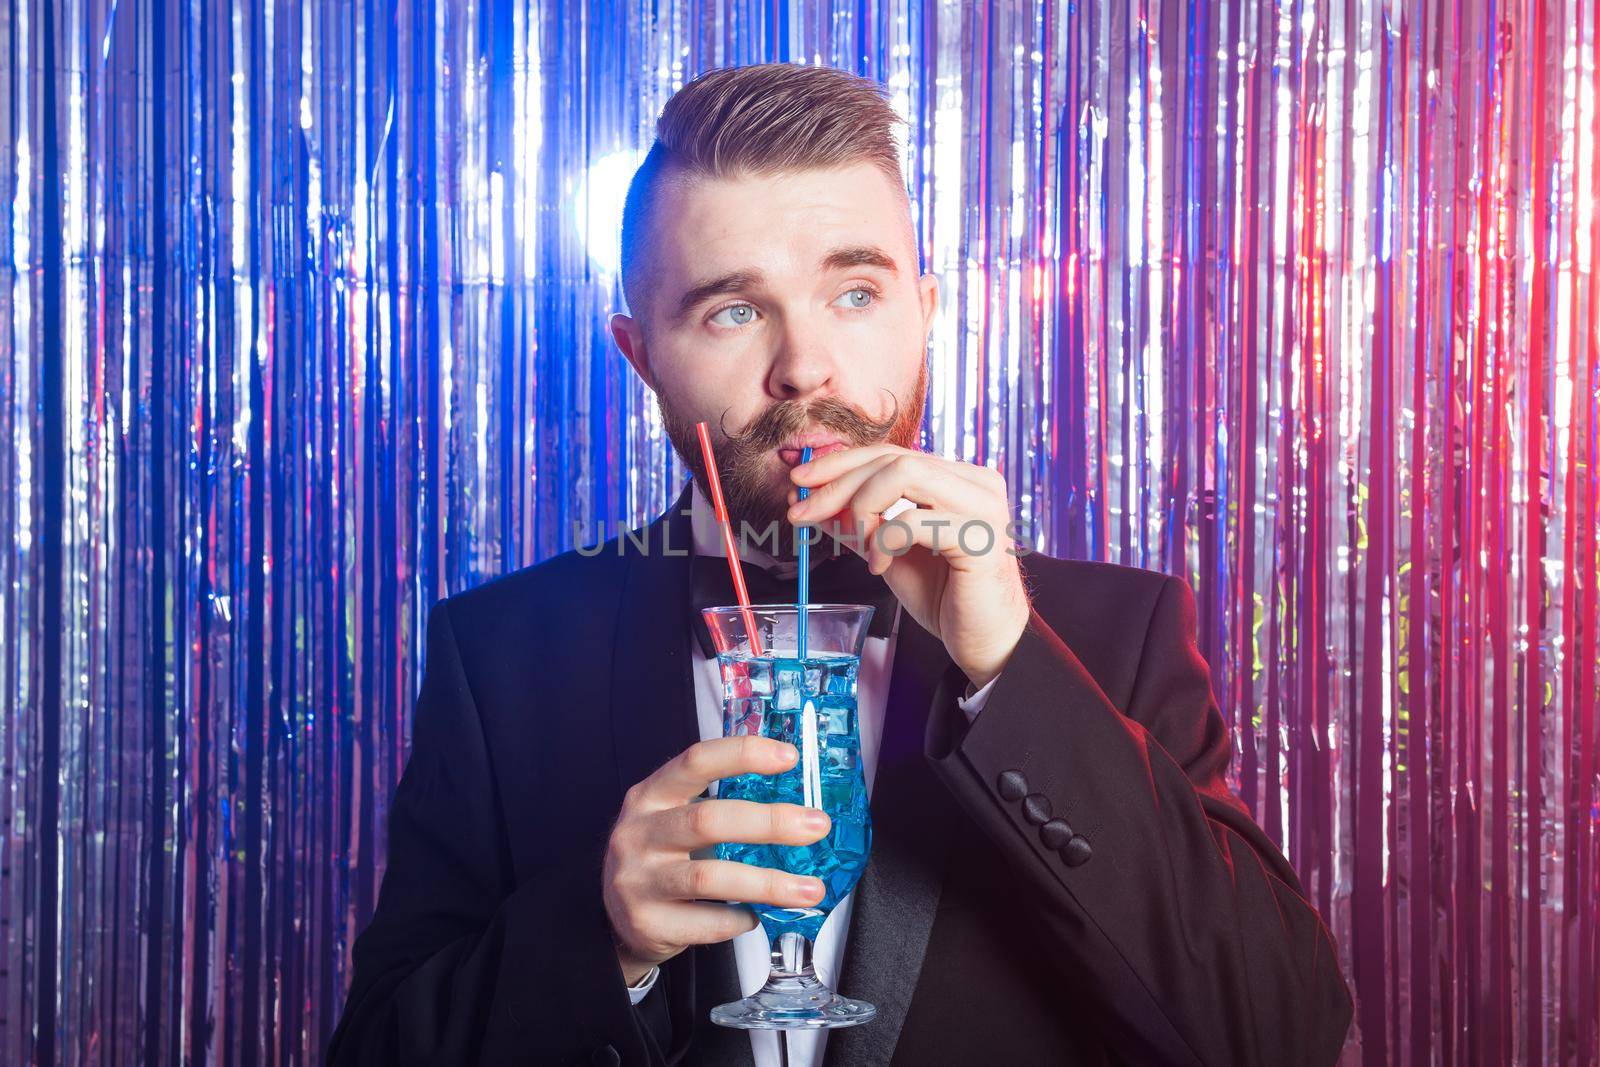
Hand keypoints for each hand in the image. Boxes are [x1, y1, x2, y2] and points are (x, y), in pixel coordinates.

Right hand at [603, 735, 832, 985]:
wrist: (616, 920)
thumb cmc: (662, 859)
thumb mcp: (674, 819)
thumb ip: (720, 806)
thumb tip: (798, 805)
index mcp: (651, 796)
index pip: (696, 761)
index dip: (743, 754)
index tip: (790, 757)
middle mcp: (639, 833)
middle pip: (708, 819)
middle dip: (770, 822)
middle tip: (817, 826)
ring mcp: (638, 880)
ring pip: (710, 877)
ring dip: (769, 882)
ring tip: (810, 889)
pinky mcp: (647, 922)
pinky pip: (708, 922)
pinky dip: (741, 918)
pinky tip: (756, 916)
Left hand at [788, 444, 1029, 688]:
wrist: (986, 643)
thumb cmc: (946, 598)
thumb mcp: (888, 553)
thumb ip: (857, 525)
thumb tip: (811, 505)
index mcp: (958, 479)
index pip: (891, 453)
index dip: (840, 464)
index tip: (799, 483)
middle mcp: (976, 482)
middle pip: (892, 458)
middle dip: (837, 484)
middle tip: (801, 512)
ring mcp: (982, 506)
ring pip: (903, 474)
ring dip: (862, 507)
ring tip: (858, 543)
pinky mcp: (980, 538)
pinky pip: (914, 520)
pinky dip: (884, 541)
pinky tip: (879, 567)